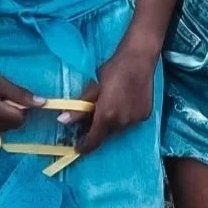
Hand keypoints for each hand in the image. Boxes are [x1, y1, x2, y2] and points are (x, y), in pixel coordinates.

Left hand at [72, 40, 157, 154]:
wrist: (139, 59)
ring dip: (111, 123)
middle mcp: (122, 122)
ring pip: (118, 128)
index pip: (94, 140)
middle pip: (106, 134)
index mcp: (106, 116)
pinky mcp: (145, 115)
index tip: (78, 148)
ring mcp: (135, 120)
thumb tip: (62, 120)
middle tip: (91, 118)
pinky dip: (124, 117)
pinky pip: (130, 121)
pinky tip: (123, 102)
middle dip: (97, 129)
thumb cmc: (113, 70)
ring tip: (109, 106)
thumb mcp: (93, 87)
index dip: (84, 146)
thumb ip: (79, 108)